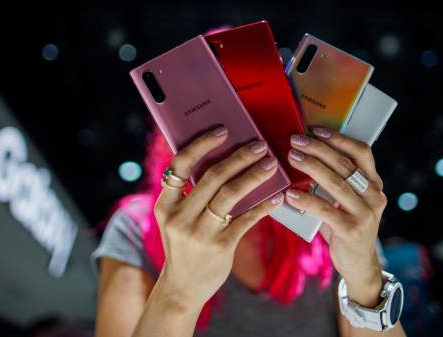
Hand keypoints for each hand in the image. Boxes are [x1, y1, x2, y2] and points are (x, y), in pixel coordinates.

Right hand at [153, 126, 284, 309]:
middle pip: (212, 177)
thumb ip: (190, 195)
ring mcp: (199, 233)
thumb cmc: (182, 246)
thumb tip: (222, 161)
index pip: (181, 165)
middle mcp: (179, 217)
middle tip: (259, 146)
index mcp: (165, 205)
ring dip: (253, 175)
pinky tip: (277, 196)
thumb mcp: (175, 219)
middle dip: (239, 157)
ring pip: (231, 194)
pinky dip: (264, 206)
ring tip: (270, 164)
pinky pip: (246, 219)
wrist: (181, 288)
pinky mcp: (220, 247)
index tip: (223, 131)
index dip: (203, 144)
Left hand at [285, 127, 386, 306]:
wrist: (359, 264)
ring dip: (311, 168)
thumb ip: (335, 181)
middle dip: (318, 149)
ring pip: (336, 184)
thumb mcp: (346, 201)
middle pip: (345, 164)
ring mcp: (366, 213)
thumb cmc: (345, 226)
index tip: (315, 129)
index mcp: (374, 184)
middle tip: (295, 141)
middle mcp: (374, 195)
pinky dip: (307, 201)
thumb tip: (303, 155)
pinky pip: (326, 211)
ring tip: (291, 158)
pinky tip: (291, 195)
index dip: (339, 139)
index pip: (361, 152)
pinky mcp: (352, 231)